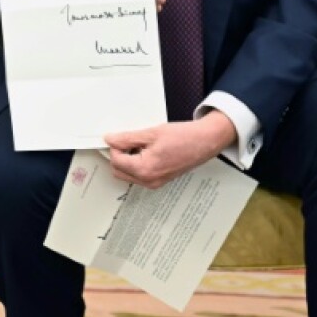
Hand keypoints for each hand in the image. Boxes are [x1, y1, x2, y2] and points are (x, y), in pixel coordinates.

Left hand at [103, 112, 236, 188]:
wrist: (205, 142)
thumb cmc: (184, 137)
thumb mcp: (151, 133)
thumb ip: (127, 138)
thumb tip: (110, 140)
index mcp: (145, 169)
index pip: (116, 160)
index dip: (115, 146)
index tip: (120, 136)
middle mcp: (149, 180)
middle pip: (118, 171)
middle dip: (119, 155)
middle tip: (128, 140)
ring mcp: (155, 183)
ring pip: (128, 174)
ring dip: (127, 160)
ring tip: (140, 144)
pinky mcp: (159, 181)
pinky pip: (139, 175)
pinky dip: (136, 164)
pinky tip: (146, 150)